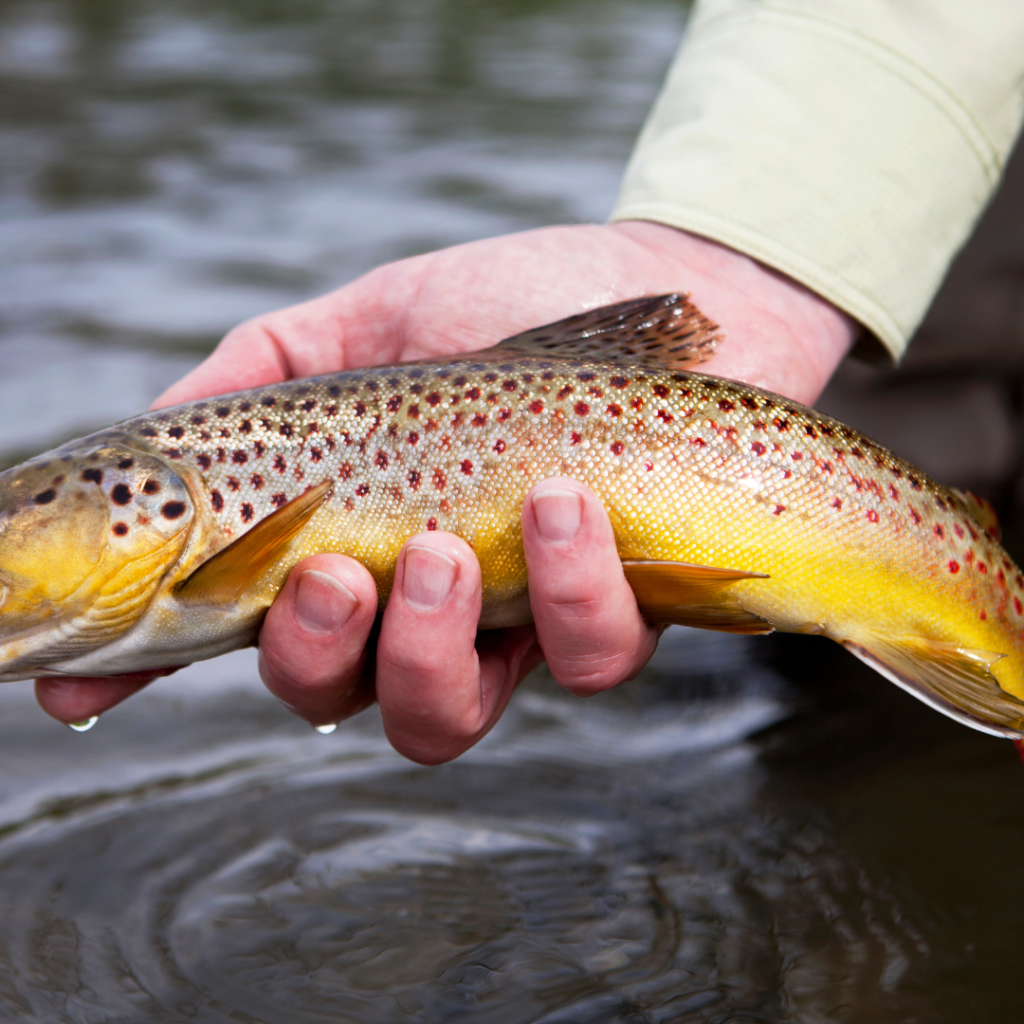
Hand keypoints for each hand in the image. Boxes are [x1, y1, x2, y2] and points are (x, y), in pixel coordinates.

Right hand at [35, 222, 856, 757]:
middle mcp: (422, 606)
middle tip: (335, 569)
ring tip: (447, 546)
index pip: (236, 625)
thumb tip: (158, 434)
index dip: (150, 670)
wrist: (671, 293)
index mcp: (350, 542)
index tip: (79, 690)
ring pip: (443, 716)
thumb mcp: (366, 325)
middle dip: (311, 653)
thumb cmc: (510, 309)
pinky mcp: (618, 619)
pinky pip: (586, 661)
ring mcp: (516, 625)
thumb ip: (263, 376)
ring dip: (425, 644)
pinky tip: (567, 503)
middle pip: (334, 695)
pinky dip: (568, 590)